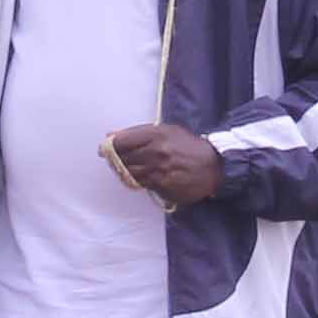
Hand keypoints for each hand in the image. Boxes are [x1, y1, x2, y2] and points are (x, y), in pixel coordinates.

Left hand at [103, 121, 223, 205]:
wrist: (213, 166)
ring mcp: (159, 171)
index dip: (109, 146)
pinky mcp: (163, 187)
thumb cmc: (187, 145)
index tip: (104, 149)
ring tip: (128, 169)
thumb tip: (109, 135)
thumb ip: (137, 133)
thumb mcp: (166, 131)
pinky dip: (138, 181)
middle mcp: (156, 152)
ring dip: (124, 172)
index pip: (122, 141)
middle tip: (114, 160)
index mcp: (156, 134)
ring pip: (129, 174)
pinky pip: (142, 184)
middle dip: (115, 160)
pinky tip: (142, 177)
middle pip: (122, 159)